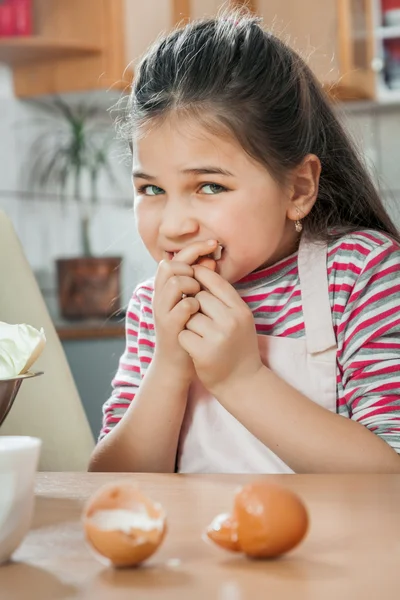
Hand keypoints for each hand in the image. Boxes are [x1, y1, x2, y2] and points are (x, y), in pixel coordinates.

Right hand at [153, 240, 218, 382]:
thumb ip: (200, 283)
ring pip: (175, 282)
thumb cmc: (189, 332)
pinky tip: (200, 312)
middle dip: (190, 267)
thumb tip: (211, 261)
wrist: (177, 365)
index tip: (214, 244)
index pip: (175, 257)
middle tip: (202, 281)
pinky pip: (184, 305)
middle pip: (170, 265)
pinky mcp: (169, 326)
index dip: (193, 248)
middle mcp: (159, 297)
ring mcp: (162, 311)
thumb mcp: (194, 304)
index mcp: (165, 289)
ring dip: (192, 285)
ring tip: (200, 298)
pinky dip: (195, 305)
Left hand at [178, 265, 262, 394]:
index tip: (192, 278)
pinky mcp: (203, 352)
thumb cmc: (238, 346)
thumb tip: (202, 268)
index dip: (200, 276)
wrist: (243, 382)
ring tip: (201, 336)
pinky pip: (184, 333)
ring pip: (189, 315)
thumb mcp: (240, 319)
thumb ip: (225, 298)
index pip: (215, 282)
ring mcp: (217, 337)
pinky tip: (196, 347)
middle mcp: (231, 321)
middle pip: (199, 297)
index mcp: (241, 310)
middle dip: (194, 305)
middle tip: (201, 319)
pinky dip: (186, 339)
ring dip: (189, 323)